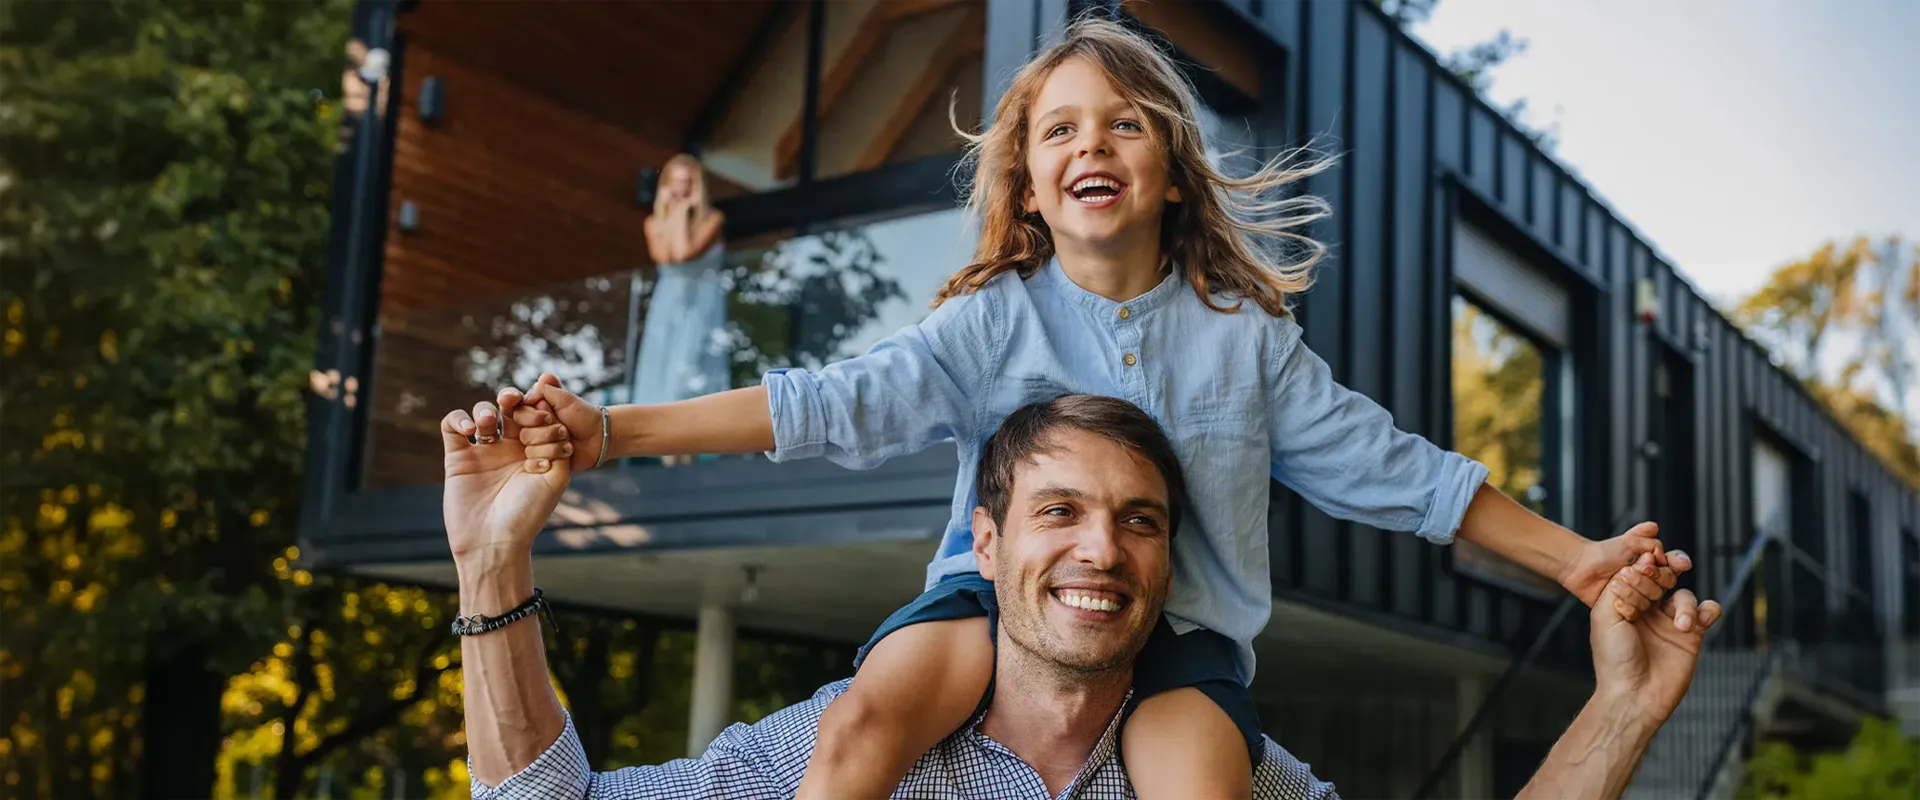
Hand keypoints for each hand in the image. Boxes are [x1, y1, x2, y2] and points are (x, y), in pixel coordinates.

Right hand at [441, 398, 573, 559]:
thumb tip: (550, 414)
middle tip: (517, 402)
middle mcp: (509, 450)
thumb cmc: (528, 513)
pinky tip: (471, 430)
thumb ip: (557, 444)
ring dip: (488, 408)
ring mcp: (482, 452)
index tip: (545, 420)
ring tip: (490, 421)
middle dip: (515, 399)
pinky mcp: (457, 458)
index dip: (540, 410)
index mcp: (534, 452)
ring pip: (483, 412)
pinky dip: (459, 418)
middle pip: (510, 409)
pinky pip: (452, 425)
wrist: (494, 541)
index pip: (537, 416)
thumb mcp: (555, 478)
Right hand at [499, 374, 603, 472]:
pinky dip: (551, 457)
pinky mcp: (540, 462)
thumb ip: (545, 390)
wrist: (598, 437)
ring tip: (568, 440)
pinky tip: (564, 454)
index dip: (531, 416)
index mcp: (532, 411)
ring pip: (530, 448)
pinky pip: (534, 463)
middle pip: (524, 433)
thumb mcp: (564, 398)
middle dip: (548, 431)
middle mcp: (529, 429)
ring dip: (553, 444)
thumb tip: (528, 392)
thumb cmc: (582, 415)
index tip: (548, 417)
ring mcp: (535, 447)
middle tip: (564, 429)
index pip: (517, 413)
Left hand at [1560, 522, 1687, 617]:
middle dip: (1646, 577)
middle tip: (1627, 570)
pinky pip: (1638, 612)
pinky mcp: (1630, 610)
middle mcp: (1651, 581)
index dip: (1666, 567)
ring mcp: (1641, 596)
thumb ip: (1651, 542)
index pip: (1673, 569)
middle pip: (1665, 584)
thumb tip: (1663, 548)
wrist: (1581, 567)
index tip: (1650, 562)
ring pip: (1653, 598)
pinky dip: (1628, 604)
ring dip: (1634, 588)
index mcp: (1655, 564)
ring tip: (1616, 580)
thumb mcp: (1630, 541)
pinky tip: (1616, 598)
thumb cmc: (1605, 553)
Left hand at [1590, 566, 1722, 724]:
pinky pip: (1707, 611)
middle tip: (1662, 584)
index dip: (1644, 565)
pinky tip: (1698, 622)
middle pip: (1664, 578)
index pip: (1638, 572)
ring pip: (1685, 595)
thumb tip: (1634, 565)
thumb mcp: (1604, 618)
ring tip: (1680, 625)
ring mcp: (1669, 622)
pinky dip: (1708, 609)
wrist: (1634, 696)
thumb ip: (1617, 589)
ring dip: (1685, 605)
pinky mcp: (1692, 636)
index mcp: (1624, 602)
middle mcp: (1647, 609)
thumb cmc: (1614, 659)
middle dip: (1665, 576)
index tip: (1646, 565)